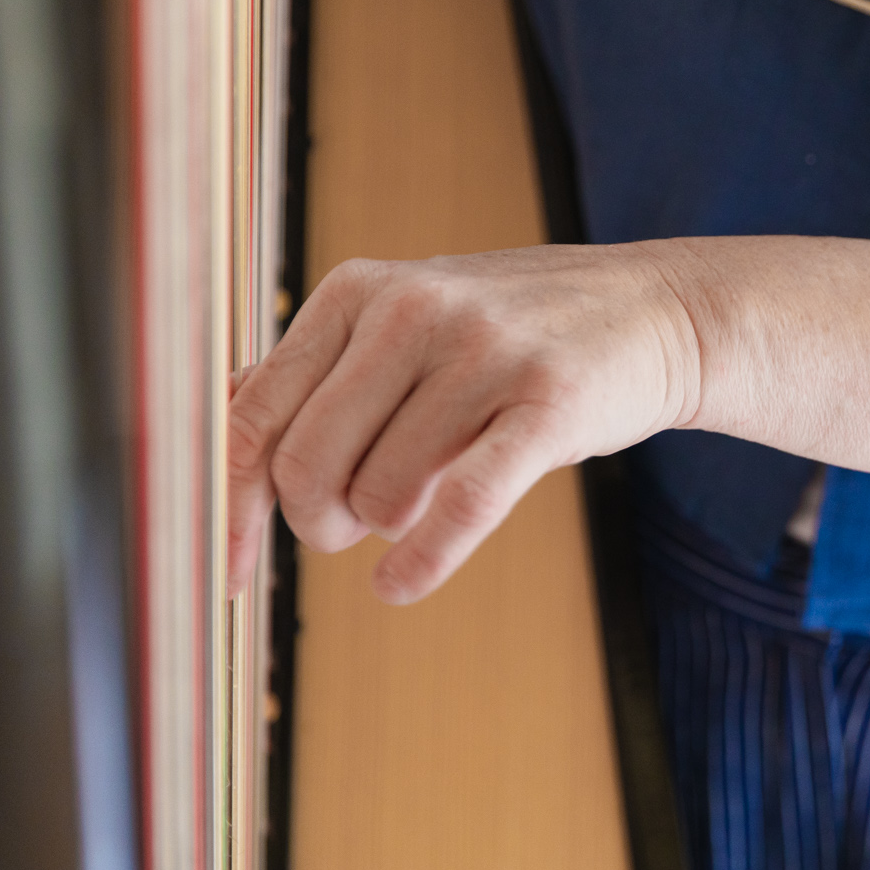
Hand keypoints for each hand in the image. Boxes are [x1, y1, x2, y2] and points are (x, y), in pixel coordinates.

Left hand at [226, 244, 702, 603]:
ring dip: (389, 526)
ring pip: (380, 495)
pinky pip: (460, 506)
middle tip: (350, 524)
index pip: (253, 414)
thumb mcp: (408, 321)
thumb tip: (214, 422)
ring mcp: (484, 350)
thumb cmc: (513, 333)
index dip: (228, 504)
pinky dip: (423, 562)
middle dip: (316, 523)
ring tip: (424, 496)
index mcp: (360, 288)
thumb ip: (316, 369)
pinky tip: (403, 581)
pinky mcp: (549, 401)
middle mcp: (413, 308)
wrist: (654, 312)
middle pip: (303, 466)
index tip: (226, 568)